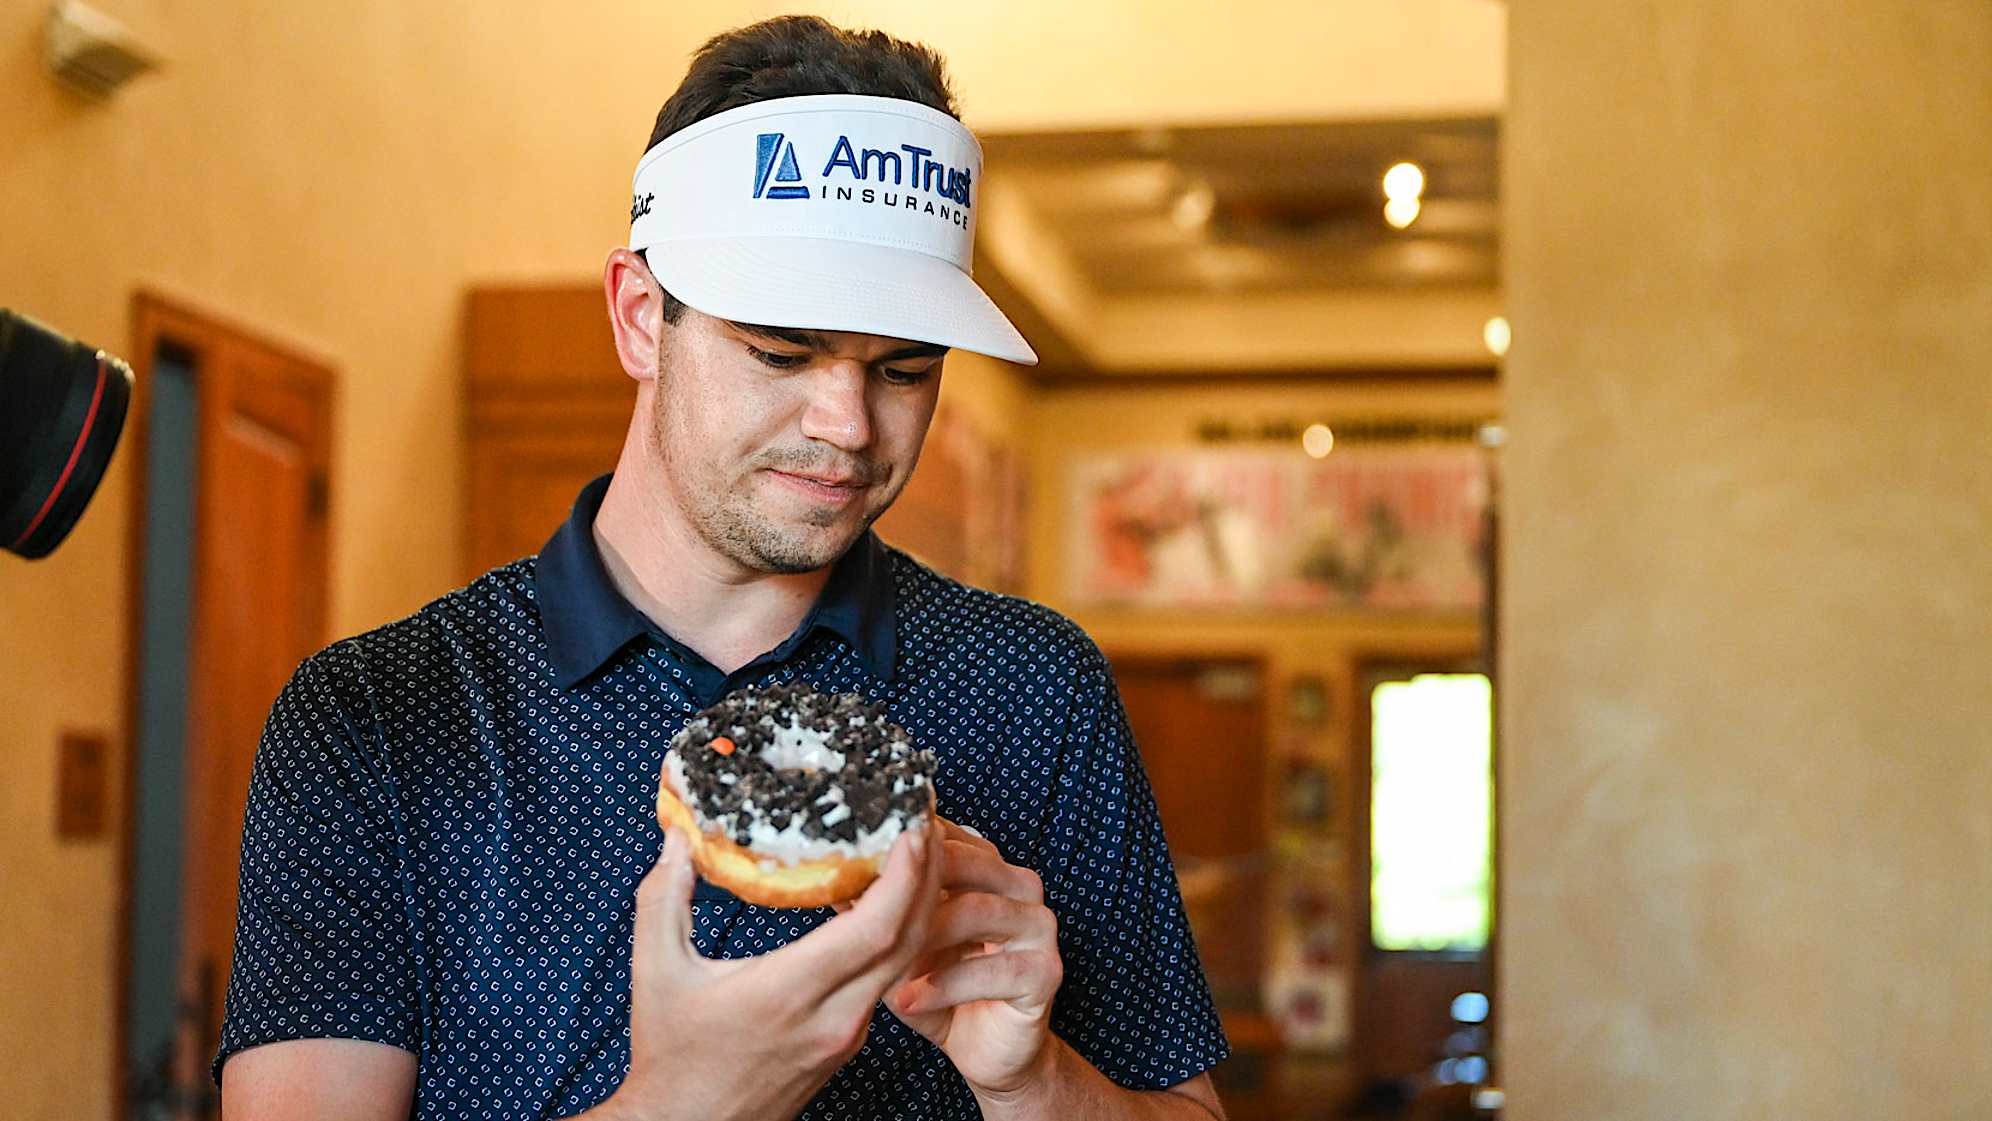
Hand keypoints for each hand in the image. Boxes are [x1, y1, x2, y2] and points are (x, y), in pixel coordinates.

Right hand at [598, 813, 944, 1120]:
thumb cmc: (671, 1056)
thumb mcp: (657, 971)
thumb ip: (664, 898)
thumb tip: (677, 839)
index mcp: (787, 993)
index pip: (873, 929)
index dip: (904, 875)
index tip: (912, 827)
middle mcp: (831, 1017)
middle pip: (908, 939)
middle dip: (930, 875)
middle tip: (927, 819)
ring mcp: (846, 1034)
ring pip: (906, 960)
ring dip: (921, 904)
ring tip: (918, 849)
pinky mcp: (849, 1042)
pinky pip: (890, 978)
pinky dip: (901, 934)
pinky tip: (891, 901)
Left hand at [873, 820, 1064, 1097]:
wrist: (987, 1052)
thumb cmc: (941, 990)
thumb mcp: (900, 947)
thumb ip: (879, 913)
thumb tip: (831, 883)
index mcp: (987, 868)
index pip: (944, 836)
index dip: (896, 848)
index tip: (852, 862)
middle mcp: (1019, 886)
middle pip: (962, 863)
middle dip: (908, 884)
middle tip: (861, 905)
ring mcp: (1038, 926)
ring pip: (978, 911)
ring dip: (923, 936)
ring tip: (880, 958)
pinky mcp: (1045, 972)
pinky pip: (994, 970)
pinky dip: (945, 985)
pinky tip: (907, 999)